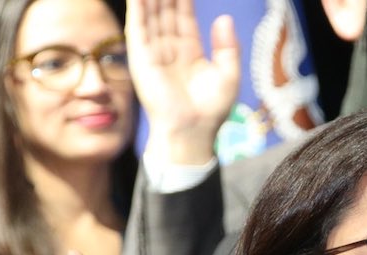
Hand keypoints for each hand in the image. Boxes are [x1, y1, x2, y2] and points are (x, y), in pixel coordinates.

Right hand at [128, 0, 239, 165]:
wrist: (192, 130)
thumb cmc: (211, 109)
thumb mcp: (228, 74)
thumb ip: (227, 46)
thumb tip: (225, 18)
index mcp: (189, 50)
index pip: (183, 15)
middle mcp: (169, 48)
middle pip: (165, 10)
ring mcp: (154, 52)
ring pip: (151, 15)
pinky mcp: (141, 59)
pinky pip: (138, 29)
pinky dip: (137, 10)